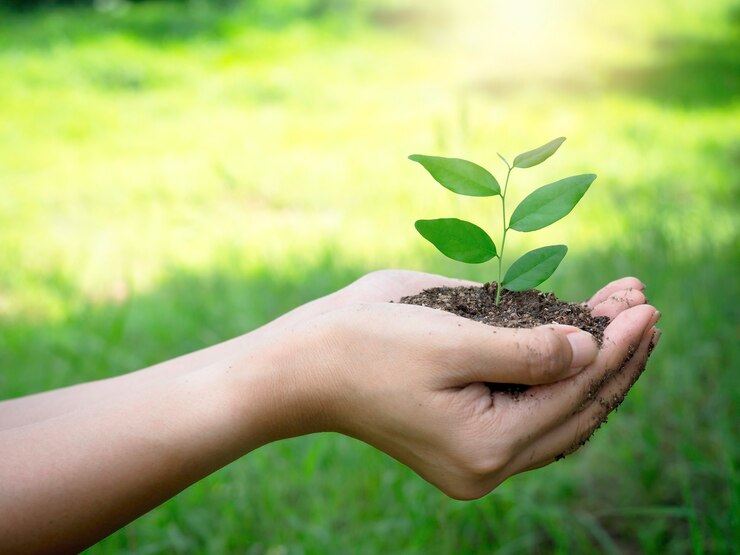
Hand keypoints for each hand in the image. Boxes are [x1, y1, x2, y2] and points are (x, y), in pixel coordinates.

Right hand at [258, 276, 657, 499]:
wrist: (307, 366)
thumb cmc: (368, 346)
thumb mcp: (450, 339)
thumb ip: (525, 350)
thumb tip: (587, 348)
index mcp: (486, 447)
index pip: (574, 394)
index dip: (615, 348)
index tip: (644, 304)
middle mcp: (488, 463)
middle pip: (575, 409)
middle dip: (614, 356)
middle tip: (644, 305)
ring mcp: (476, 456)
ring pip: (559, 412)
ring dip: (594, 365)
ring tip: (622, 315)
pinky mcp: (466, 437)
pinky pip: (532, 412)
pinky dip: (559, 376)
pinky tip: (579, 343)